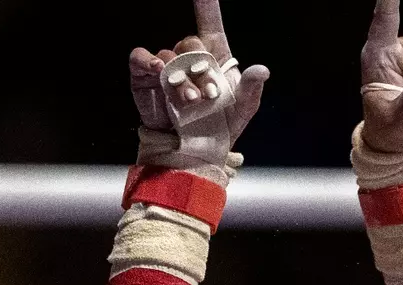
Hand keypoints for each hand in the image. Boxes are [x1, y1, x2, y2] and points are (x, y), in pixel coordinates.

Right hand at [127, 0, 268, 173]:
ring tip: (190, 101)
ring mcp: (165, 67)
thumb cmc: (220, 128)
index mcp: (214, 58)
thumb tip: (262, 69)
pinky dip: (146, 60)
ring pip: (168, 56)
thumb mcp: (242, 109)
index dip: (206, 4)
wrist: (194, 151)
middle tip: (207, 95)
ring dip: (180, 78)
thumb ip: (251, 88)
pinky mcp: (144, 78)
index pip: (209, 22)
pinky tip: (157, 70)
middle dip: (199, 66)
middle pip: (190, 42)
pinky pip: (140, 58)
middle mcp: (188, 58)